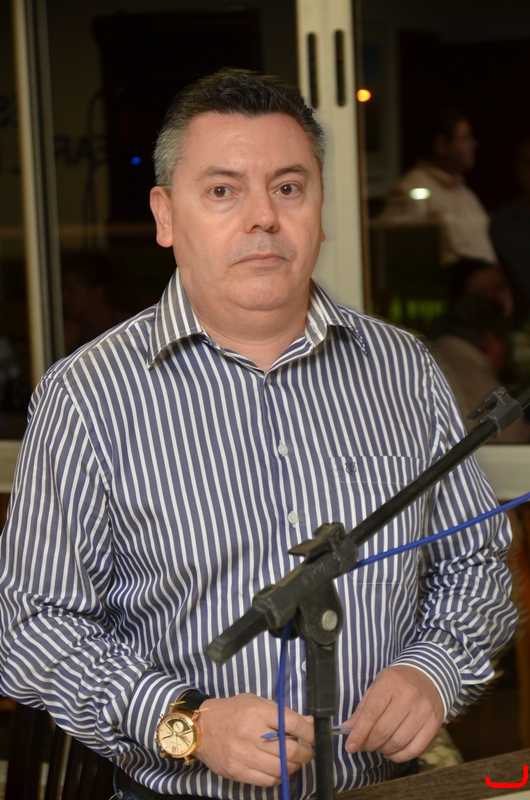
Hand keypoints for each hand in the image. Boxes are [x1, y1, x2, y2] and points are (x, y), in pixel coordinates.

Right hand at [195, 693, 313, 786]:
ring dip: (294, 766)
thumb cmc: (231, 711)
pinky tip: (280, 770)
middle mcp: (251, 734)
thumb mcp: (255, 702)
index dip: (309, 732)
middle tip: (309, 752)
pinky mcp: (238, 772)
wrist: (200, 728)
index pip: (293, 724)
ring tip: (295, 761)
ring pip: (281, 768)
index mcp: (257, 712)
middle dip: (306, 753)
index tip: (315, 736)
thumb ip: (281, 712)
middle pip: (290, 750)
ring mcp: (244, 755)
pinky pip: (267, 781)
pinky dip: (279, 777)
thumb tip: (308, 722)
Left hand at [344, 665, 443, 761]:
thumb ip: (363, 708)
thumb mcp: (377, 685)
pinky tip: (392, 751)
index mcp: (390, 683)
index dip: (359, 733)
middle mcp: (408, 696)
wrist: (429, 677)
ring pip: (398, 742)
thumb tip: (347, 729)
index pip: (371, 713)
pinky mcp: (434, 724)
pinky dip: (399, 756)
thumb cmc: (398, 682)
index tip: (350, 746)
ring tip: (378, 746)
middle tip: (364, 746)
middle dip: (369, 743)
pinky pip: (415, 749)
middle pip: (384, 730)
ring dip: (384, 750)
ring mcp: (423, 711)